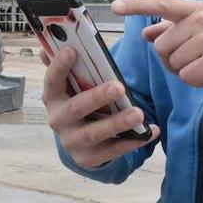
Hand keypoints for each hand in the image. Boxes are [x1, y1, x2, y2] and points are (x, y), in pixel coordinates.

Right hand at [41, 47, 159, 169]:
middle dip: (97, 97)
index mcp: (52, 98)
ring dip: (118, 123)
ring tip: (138, 113)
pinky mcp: (88, 158)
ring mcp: (72, 141)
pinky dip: (133, 141)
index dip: (59, 66)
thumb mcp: (71, 87)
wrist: (78, 141)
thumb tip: (52, 44)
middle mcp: (58, 120)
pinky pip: (113, 151)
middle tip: (119, 86)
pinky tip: (150, 131)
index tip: (72, 50)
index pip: (52, 81)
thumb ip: (65, 67)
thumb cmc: (78, 102)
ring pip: (95, 133)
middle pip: (76, 108)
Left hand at [111, 0, 202, 92]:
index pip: (162, 4)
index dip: (137, 5)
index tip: (115, 6)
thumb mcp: (199, 32)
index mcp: (198, 9)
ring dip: (185, 71)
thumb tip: (146, 33)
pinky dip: (196, 81)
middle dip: (172, 59)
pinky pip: (187, 76)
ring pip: (174, 63)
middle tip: (195, 59)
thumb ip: (172, 30)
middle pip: (162, 46)